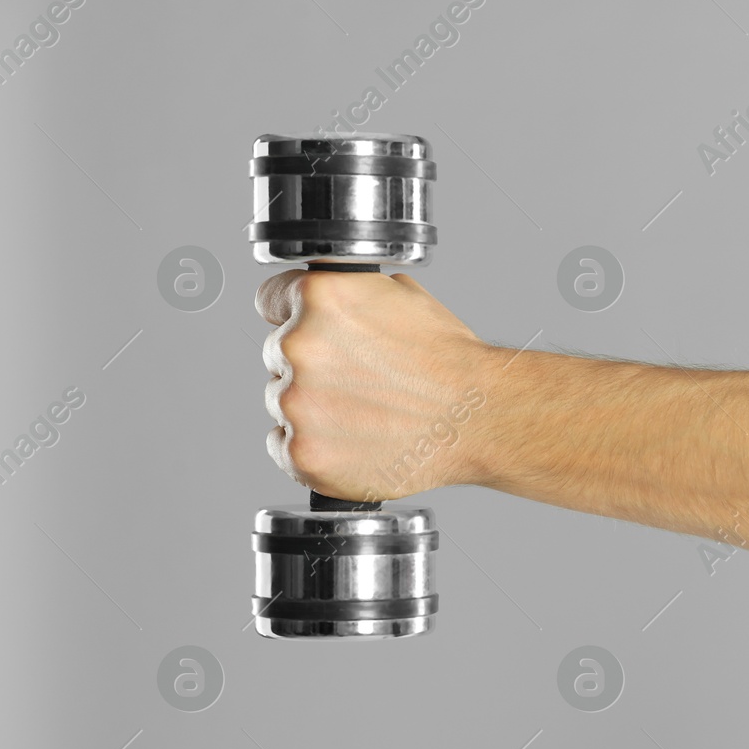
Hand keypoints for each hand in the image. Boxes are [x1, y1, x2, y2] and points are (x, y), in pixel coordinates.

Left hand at [255, 269, 497, 501]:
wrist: (479, 418)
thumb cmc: (450, 362)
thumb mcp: (402, 296)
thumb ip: (348, 295)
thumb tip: (326, 303)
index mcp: (318, 297)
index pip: (270, 301)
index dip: (294, 317)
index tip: (317, 335)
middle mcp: (298, 346)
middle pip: (276, 355)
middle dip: (311, 366)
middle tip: (359, 381)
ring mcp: (296, 403)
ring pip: (281, 401)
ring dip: (312, 407)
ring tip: (365, 413)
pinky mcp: (302, 453)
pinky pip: (283, 446)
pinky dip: (312, 445)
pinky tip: (353, 440)